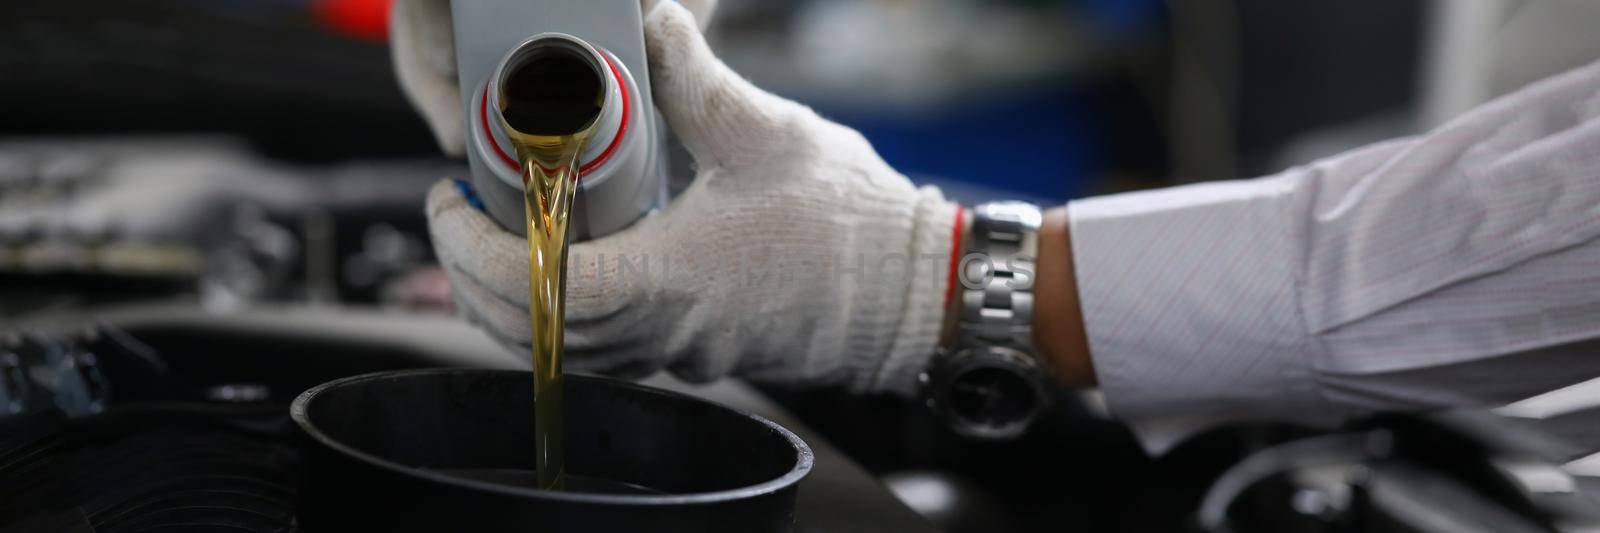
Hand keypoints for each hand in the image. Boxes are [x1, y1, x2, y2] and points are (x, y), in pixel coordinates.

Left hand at [426, 2, 960, 392]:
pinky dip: (559, 316)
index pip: (534, 286)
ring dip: (511, 302)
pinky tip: (564, 265)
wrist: (915, 294)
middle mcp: (663, 330)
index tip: (450, 201)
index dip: (472, 248)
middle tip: (455, 215)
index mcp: (667, 279)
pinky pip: (603, 350)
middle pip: (529, 331)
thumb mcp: (764, 132)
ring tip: (498, 238)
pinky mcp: (698, 354)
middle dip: (471, 275)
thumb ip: (695, 77)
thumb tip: (651, 19)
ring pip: (561, 349)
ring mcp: (679, 351)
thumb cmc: (851, 226)